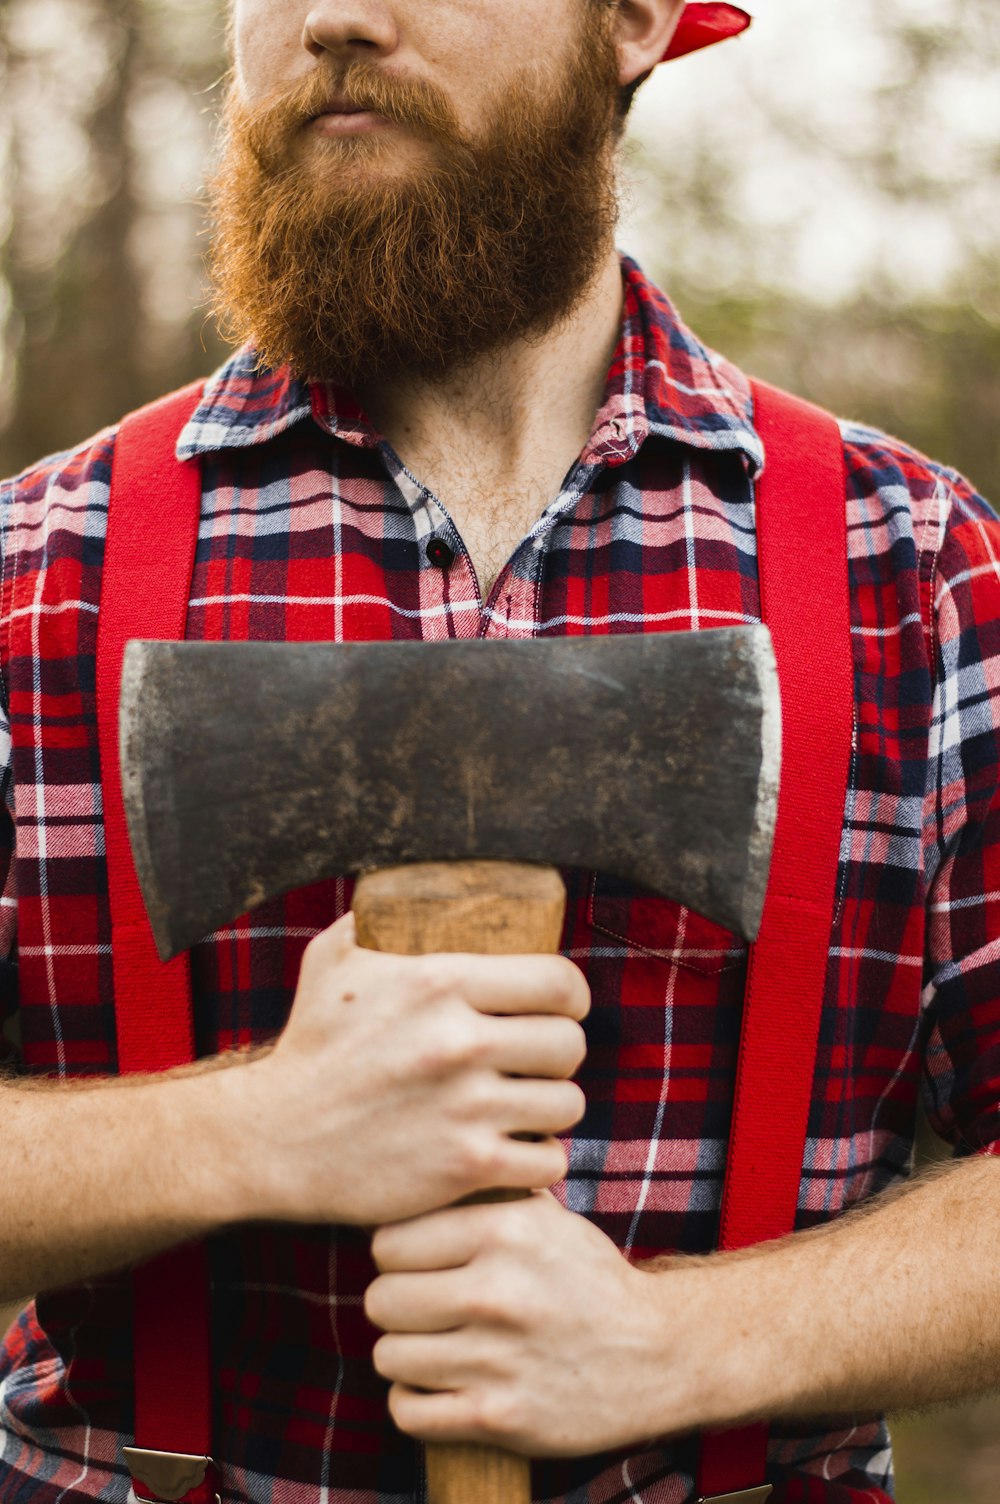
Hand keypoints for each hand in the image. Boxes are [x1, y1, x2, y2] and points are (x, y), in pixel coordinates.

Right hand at [240, 915, 589, 1226]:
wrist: (271, 1140)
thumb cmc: (309, 1044)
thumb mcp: (333, 959)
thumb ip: (379, 916)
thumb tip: (415, 884)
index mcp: (439, 981)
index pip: (558, 981)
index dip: (570, 995)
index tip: (560, 1006)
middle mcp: (459, 1041)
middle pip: (570, 1043)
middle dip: (560, 1051)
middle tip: (538, 1058)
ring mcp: (465, 1108)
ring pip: (566, 1103)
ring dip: (551, 1105)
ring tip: (527, 1104)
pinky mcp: (464, 1166)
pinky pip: (547, 1160)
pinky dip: (538, 1158)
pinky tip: (515, 1149)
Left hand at [365, 1192, 677, 1457]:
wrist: (657, 1354)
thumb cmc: (588, 1280)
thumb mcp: (546, 1217)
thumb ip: (484, 1195)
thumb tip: (417, 1174)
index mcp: (506, 1229)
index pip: (389, 1241)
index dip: (396, 1255)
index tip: (414, 1265)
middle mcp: (498, 1290)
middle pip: (382, 1300)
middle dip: (397, 1306)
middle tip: (422, 1309)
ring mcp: (497, 1358)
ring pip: (389, 1356)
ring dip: (406, 1356)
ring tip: (432, 1347)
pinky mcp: (499, 1416)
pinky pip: (409, 1411)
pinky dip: (415, 1402)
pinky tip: (438, 1386)